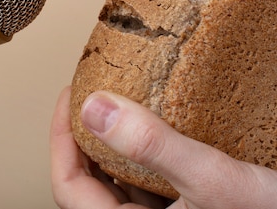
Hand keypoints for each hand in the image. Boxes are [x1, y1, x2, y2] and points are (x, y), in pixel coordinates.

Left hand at [50, 87, 276, 208]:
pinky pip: (155, 179)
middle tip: (94, 89)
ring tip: (125, 97)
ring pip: (124, 179)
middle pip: (93, 181)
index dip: (60, 138)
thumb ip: (154, 147)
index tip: (71, 94)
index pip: (70, 187)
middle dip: (88, 134)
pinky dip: (151, 149)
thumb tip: (95, 108)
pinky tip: (165, 121)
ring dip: (120, 140)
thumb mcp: (215, 180)